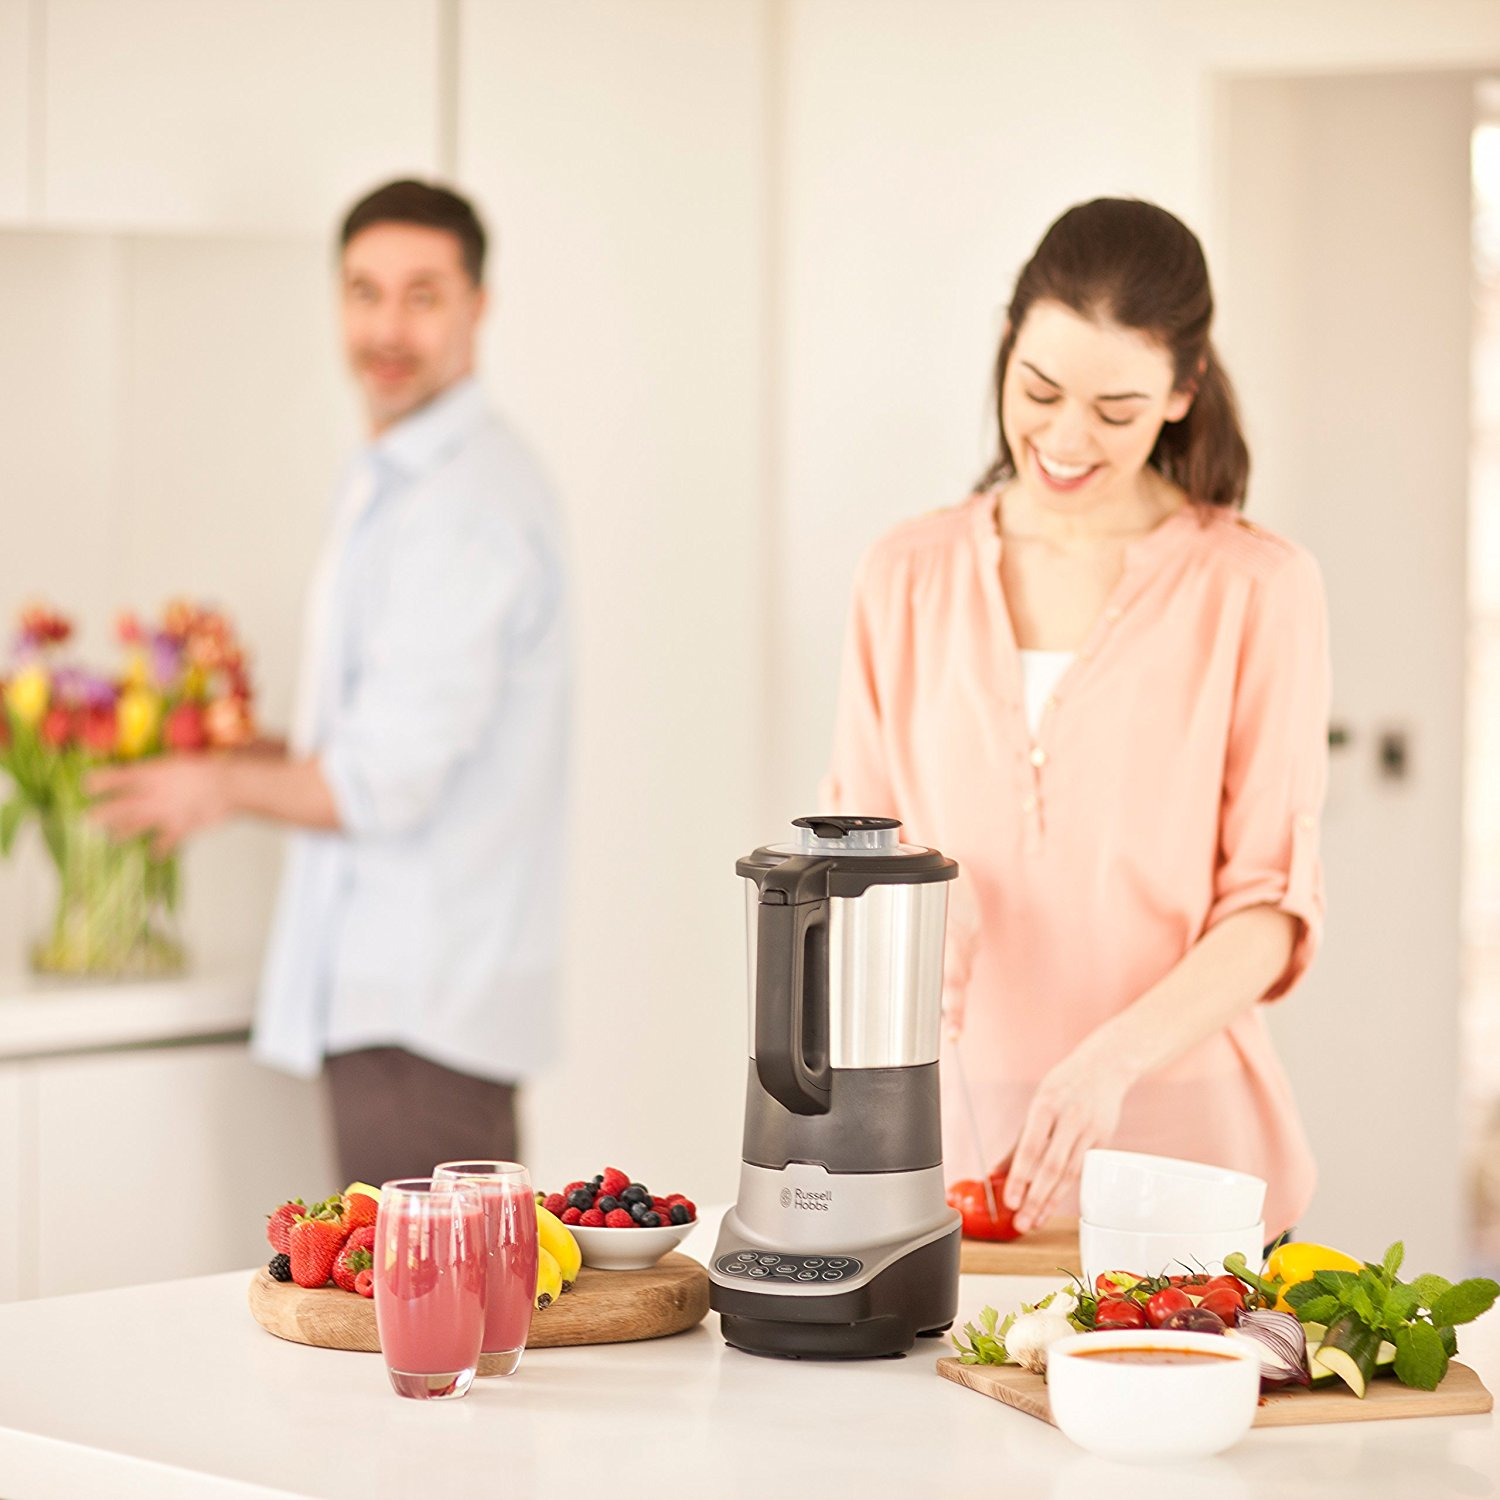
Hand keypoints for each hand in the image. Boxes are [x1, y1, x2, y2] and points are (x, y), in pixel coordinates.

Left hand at [86, 756, 232, 855]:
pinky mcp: (181, 828)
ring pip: (137, 824)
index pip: (121, 777)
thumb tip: (150, 769)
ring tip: (113, 838)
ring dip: (123, 832)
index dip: (103, 781)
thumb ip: (162, 768)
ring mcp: (165, 814)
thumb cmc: (210, 765)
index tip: (87, 784)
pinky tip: (154, 855)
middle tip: (88, 818)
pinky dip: (160, 849)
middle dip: (104, 812)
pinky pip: (166, 842)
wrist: (231, 784)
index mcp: (153, 773)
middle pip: (122, 806)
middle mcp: (153, 795)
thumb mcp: (181, 759)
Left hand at [1002, 1045, 1134, 1233]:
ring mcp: (1089, 1131)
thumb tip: (996, 1171)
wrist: (1104, 1068)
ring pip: (1069, 1174)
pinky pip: (1082, 1171)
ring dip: (1050, 1201)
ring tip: (1034, 1222)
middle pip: (1052, 1167)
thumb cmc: (1064, 1086)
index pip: (1031, 1148)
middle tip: (1021, 1222)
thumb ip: (1020, 1141)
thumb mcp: (1038, 1104)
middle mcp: (1069, 1119)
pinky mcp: (1103, 1141)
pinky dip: (1065, 1191)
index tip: (1009, 1200)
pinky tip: (1052, 1206)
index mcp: (1046, 1105)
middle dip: (1035, 1198)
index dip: (1020, 1177)